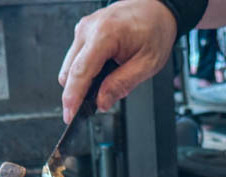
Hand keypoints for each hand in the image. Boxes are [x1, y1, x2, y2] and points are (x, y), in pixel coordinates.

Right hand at [59, 0, 176, 122]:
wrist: (156, 9)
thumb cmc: (154, 30)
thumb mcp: (147, 64)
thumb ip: (122, 84)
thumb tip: (102, 102)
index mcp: (105, 34)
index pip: (80, 72)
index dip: (73, 98)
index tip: (69, 116)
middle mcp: (89, 28)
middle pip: (69, 72)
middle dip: (77, 93)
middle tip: (93, 107)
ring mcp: (84, 29)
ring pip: (70, 67)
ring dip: (82, 82)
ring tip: (104, 86)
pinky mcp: (84, 32)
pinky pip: (76, 58)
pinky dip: (85, 71)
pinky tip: (102, 74)